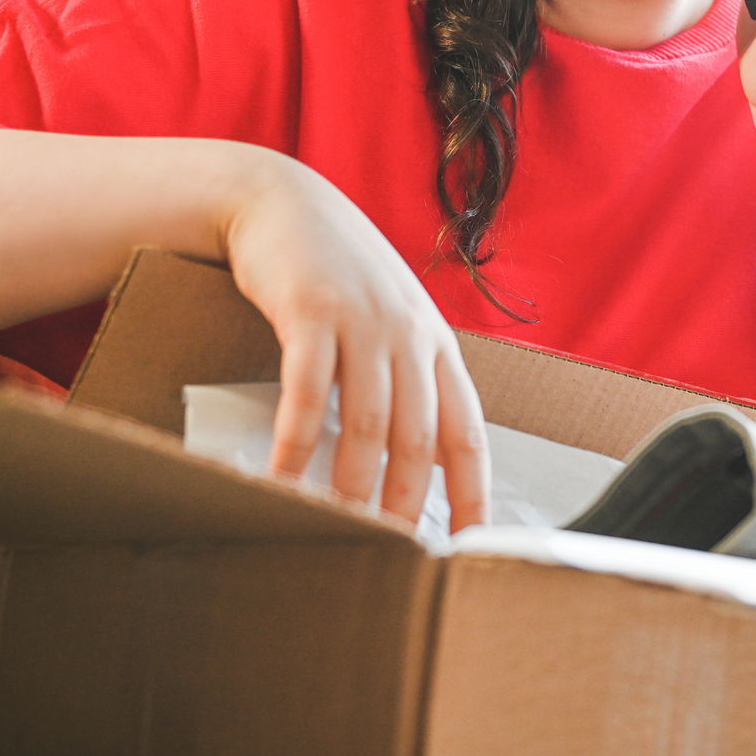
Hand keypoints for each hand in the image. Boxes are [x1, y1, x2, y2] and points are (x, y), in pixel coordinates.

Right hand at [221, 155, 491, 532]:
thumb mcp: (388, 318)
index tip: (468, 544)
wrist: (283, 202)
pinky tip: (282, 479)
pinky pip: (306, 392)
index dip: (472, 493)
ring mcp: (362, 321)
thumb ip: (405, 377)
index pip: (467, 434)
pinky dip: (296, 443)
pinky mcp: (312, 311)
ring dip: (352, 484)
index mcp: (435, 345)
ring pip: (367, 423)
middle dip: (406, 504)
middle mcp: (408, 334)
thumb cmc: (336, 270)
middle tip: (391, 554)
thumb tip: (411, 460)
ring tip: (337, 528)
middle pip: (419, 438)